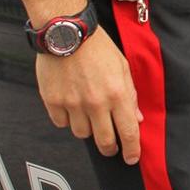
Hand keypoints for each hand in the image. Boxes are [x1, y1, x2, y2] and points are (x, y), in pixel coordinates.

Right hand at [36, 28, 141, 164]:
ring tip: (89, 114)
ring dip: (88, 129)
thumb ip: (130, 95)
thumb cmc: (98, 47)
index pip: (128, 132)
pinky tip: (71, 105)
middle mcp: (95, 103)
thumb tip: (136, 118)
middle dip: (110, 149)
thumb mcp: (123, 66)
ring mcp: (72, 104)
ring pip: (81, 134)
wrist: (67, 31)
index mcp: (117, 94)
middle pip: (104, 141)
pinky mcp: (53, 102)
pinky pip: (62, 123)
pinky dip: (68, 119)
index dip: (132, 150)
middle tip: (111, 148)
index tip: (132, 158)